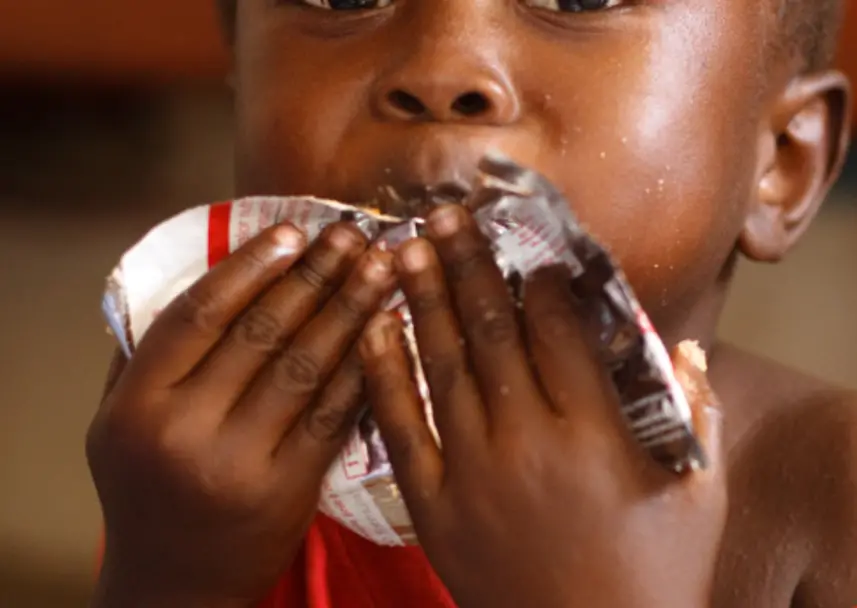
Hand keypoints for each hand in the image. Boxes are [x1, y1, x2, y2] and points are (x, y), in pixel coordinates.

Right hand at [86, 222, 396, 606]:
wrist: (175, 582)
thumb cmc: (149, 490)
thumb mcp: (119, 422)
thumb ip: (150, 354)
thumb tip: (211, 276)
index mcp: (139, 404)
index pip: (200, 315)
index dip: (250, 267)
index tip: (293, 231)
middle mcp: (185, 429)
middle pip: (262, 332)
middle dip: (315, 276)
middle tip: (354, 236)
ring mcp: (240, 461)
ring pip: (305, 366)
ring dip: (350, 310)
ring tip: (381, 269)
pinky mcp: (290, 487)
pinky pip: (335, 412)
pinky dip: (365, 366)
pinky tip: (388, 331)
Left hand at [359, 205, 725, 607]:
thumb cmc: (656, 577)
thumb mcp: (699, 494)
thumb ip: (699, 415)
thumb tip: (687, 351)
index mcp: (597, 432)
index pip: (559, 328)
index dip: (543, 279)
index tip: (533, 252)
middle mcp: (529, 441)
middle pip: (491, 330)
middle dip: (469, 262)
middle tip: (447, 211)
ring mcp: (472, 474)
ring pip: (441, 365)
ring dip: (422, 298)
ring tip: (408, 245)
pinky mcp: (433, 508)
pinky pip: (400, 429)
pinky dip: (384, 374)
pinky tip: (374, 327)